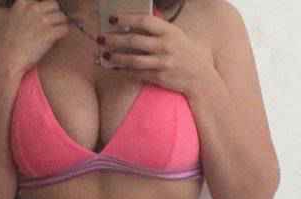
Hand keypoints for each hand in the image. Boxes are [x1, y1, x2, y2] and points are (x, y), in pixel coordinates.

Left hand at [98, 12, 213, 94]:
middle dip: (115, 39)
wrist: (199, 77)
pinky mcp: (159, 77)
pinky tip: (115, 67)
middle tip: (101, 38)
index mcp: (169, 31)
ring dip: (117, 57)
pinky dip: (124, 70)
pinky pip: (137, 73)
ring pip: (133, 59)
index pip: (145, 22)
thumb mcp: (175, 35)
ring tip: (105, 54)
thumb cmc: (185, 53)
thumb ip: (157, 30)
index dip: (127, 19)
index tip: (113, 19)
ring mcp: (162, 63)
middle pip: (134, 41)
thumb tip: (133, 24)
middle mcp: (165, 46)